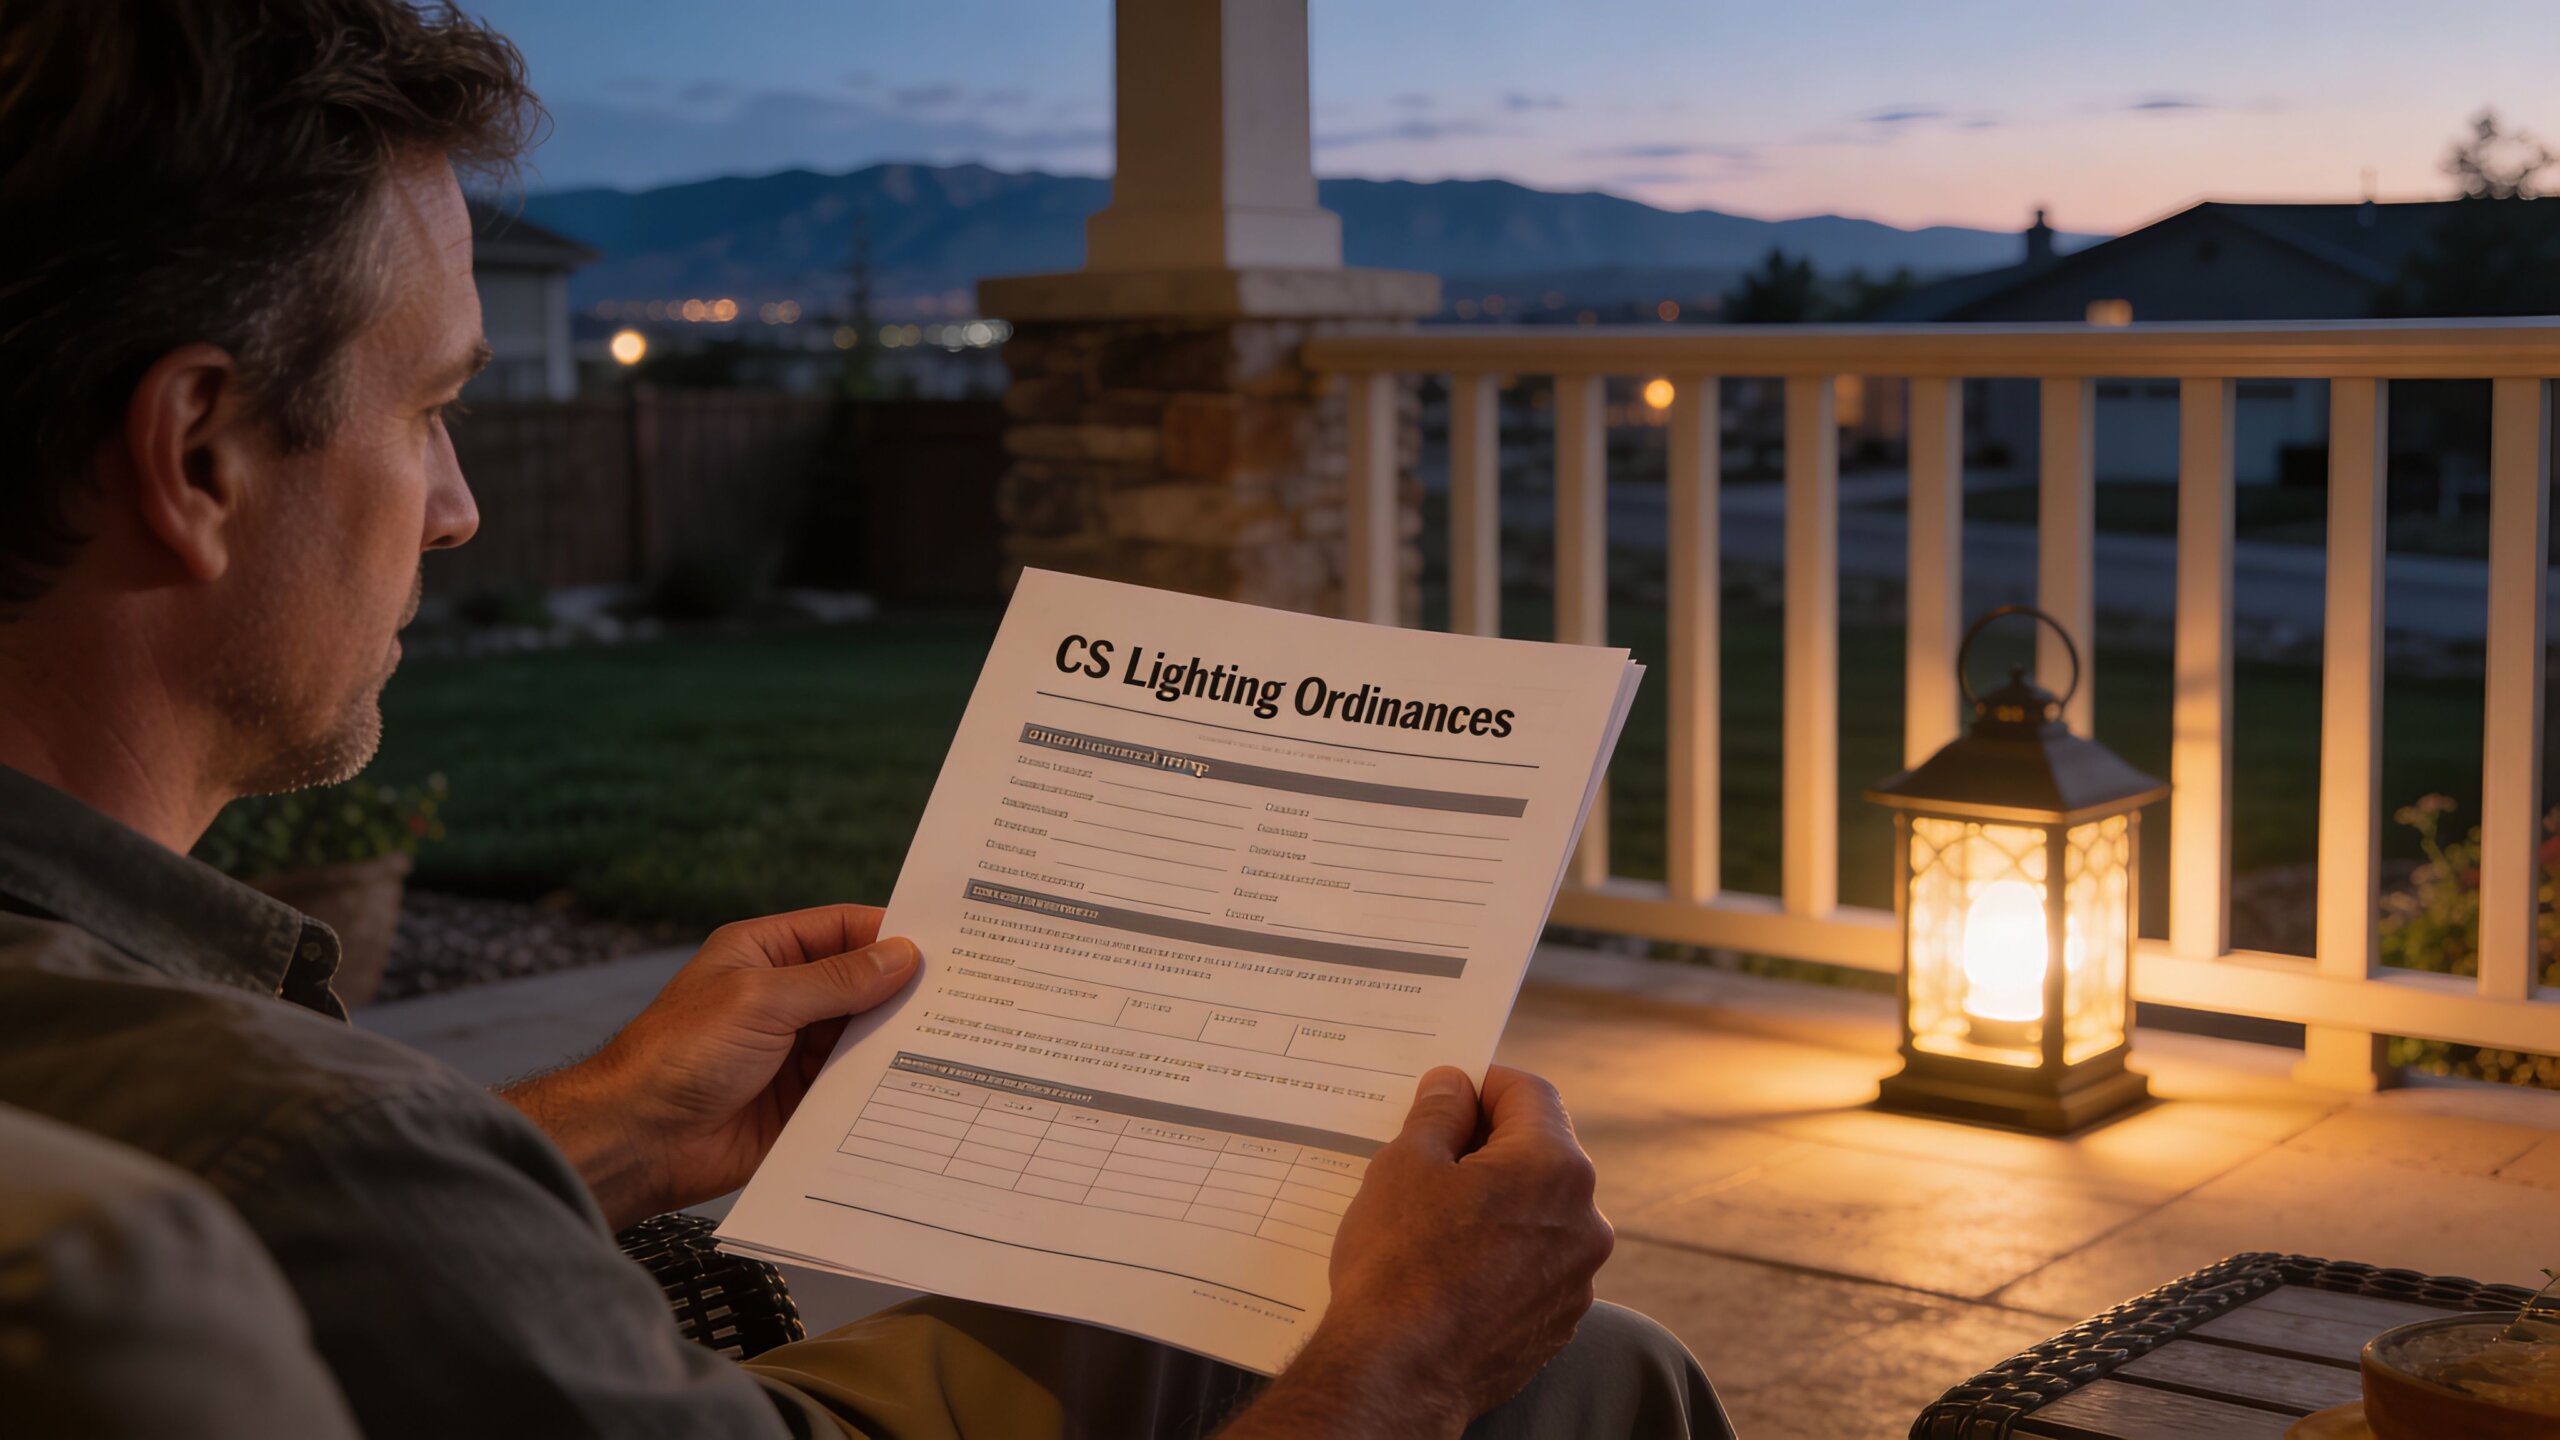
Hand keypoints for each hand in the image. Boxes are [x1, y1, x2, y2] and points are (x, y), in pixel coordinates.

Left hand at [502, 905, 918, 1228]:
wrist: (637, 1141)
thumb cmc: (679, 1055)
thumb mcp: (761, 999)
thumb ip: (835, 980)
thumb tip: (901, 956)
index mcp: (765, 954)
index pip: (843, 930)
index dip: (892, 934)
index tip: (948, 943)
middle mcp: (784, 999)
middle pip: (860, 985)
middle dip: (905, 989)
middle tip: (967, 993)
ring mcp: (794, 1052)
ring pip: (863, 1037)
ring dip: (898, 1039)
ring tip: (958, 1037)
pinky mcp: (802, 1102)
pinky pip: (853, 1087)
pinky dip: (883, 1085)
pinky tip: (923, 1083)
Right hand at [1221, 1066, 1610, 1438]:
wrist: (1399, 1377)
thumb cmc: (1399, 1267)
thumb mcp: (1404, 1166)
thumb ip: (1439, 1114)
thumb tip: (1453, 1087)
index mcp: (1554, 1168)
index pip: (1530, 1093)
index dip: (1484, 1083)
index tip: (1448, 1094)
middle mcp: (1585, 1221)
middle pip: (1541, 1153)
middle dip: (1489, 1145)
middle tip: (1432, 1155)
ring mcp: (1577, 1278)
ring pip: (1540, 1212)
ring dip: (1498, 1202)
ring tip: (1435, 1219)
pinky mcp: (1558, 1321)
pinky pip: (1536, 1265)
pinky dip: (1503, 1253)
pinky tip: (1452, 1268)